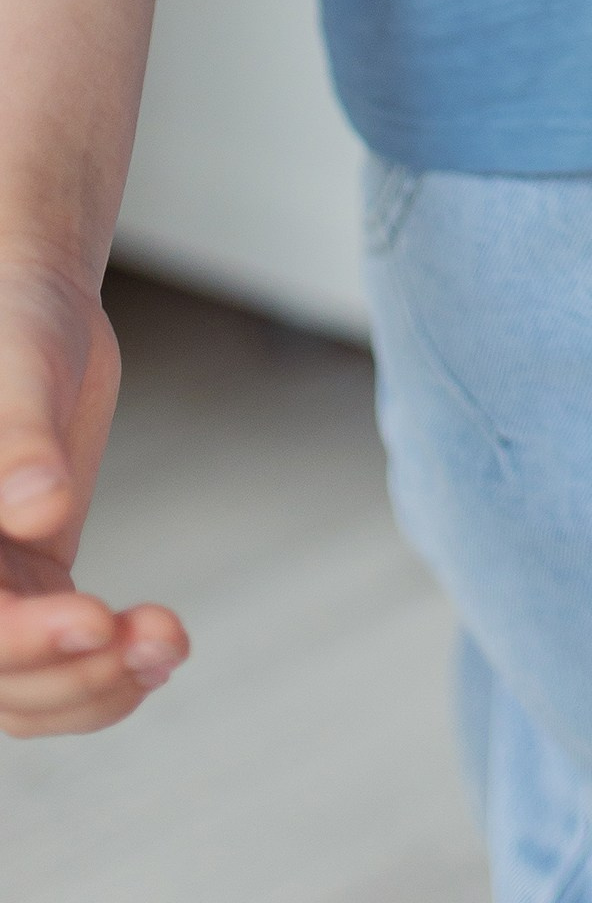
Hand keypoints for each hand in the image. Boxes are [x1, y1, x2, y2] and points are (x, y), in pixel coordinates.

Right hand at [0, 257, 184, 734]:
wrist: (36, 305)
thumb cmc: (13, 322)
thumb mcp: (20, 365)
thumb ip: (20, 439)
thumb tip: (37, 510)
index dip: (17, 640)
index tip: (95, 618)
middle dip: (73, 674)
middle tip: (159, 637)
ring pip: (23, 691)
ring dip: (97, 687)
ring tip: (170, 644)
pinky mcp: (28, 584)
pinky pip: (57, 659)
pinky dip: (106, 671)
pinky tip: (160, 648)